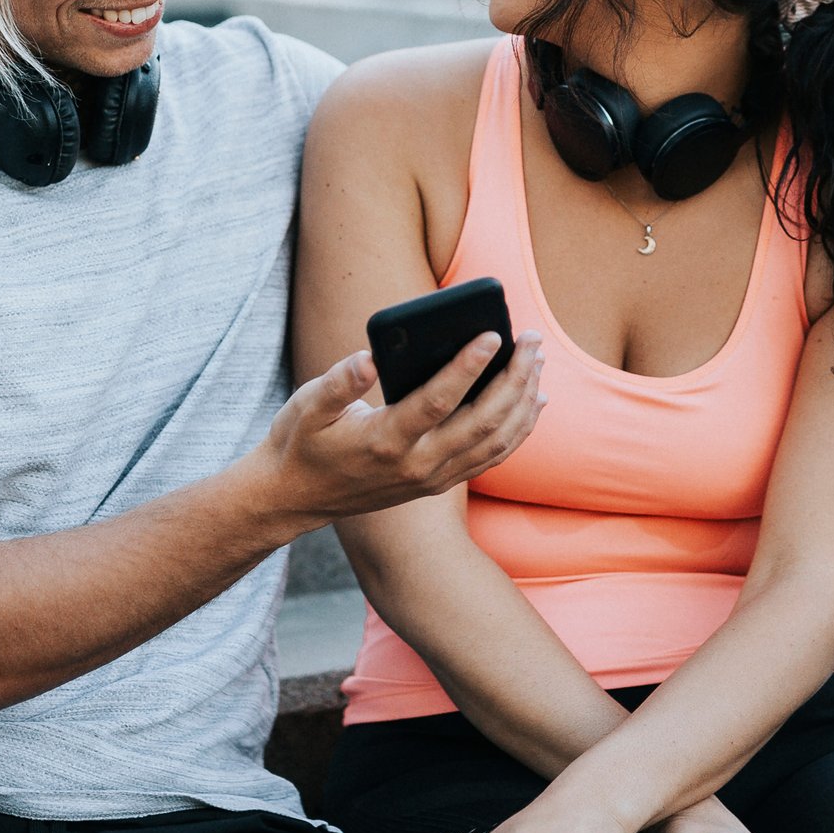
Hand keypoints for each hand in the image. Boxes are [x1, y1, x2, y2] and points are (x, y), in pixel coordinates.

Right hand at [262, 330, 544, 528]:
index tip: (493, 334)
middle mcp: (416, 465)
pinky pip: (492, 456)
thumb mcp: (307, 406)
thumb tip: (367, 358)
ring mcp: (432, 478)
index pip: (438, 401)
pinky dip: (519, 429)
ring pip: (495, 442)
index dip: (467, 366)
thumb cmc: (301, 442)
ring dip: (523, 400)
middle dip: (514, 377)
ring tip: (538, 360)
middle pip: (482, 421)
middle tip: (532, 339)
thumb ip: (338, 382)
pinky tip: (534, 400)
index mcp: (384, 441)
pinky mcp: (439, 483)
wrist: (295, 498)